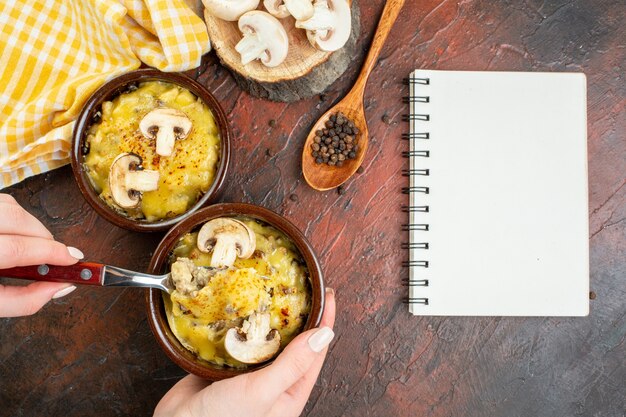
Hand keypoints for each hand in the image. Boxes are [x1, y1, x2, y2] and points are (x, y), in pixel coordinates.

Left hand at [0, 193, 83, 316]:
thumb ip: (24, 301)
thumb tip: (62, 287)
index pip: (17, 249)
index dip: (51, 253)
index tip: (72, 259)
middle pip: (17, 220)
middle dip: (45, 237)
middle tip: (56, 256)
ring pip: (10, 206)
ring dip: (30, 225)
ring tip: (32, 246)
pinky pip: (0, 202)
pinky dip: (14, 216)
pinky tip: (12, 234)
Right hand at [155, 288, 336, 416]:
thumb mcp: (263, 391)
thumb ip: (293, 364)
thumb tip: (324, 334)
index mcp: (290, 392)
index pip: (315, 350)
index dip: (323, 320)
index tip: (327, 293)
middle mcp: (273, 382)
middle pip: (292, 341)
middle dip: (297, 314)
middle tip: (298, 285)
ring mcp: (249, 374)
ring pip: (264, 338)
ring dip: (267, 316)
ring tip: (271, 289)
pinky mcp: (225, 366)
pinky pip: (237, 340)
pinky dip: (239, 323)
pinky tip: (239, 306)